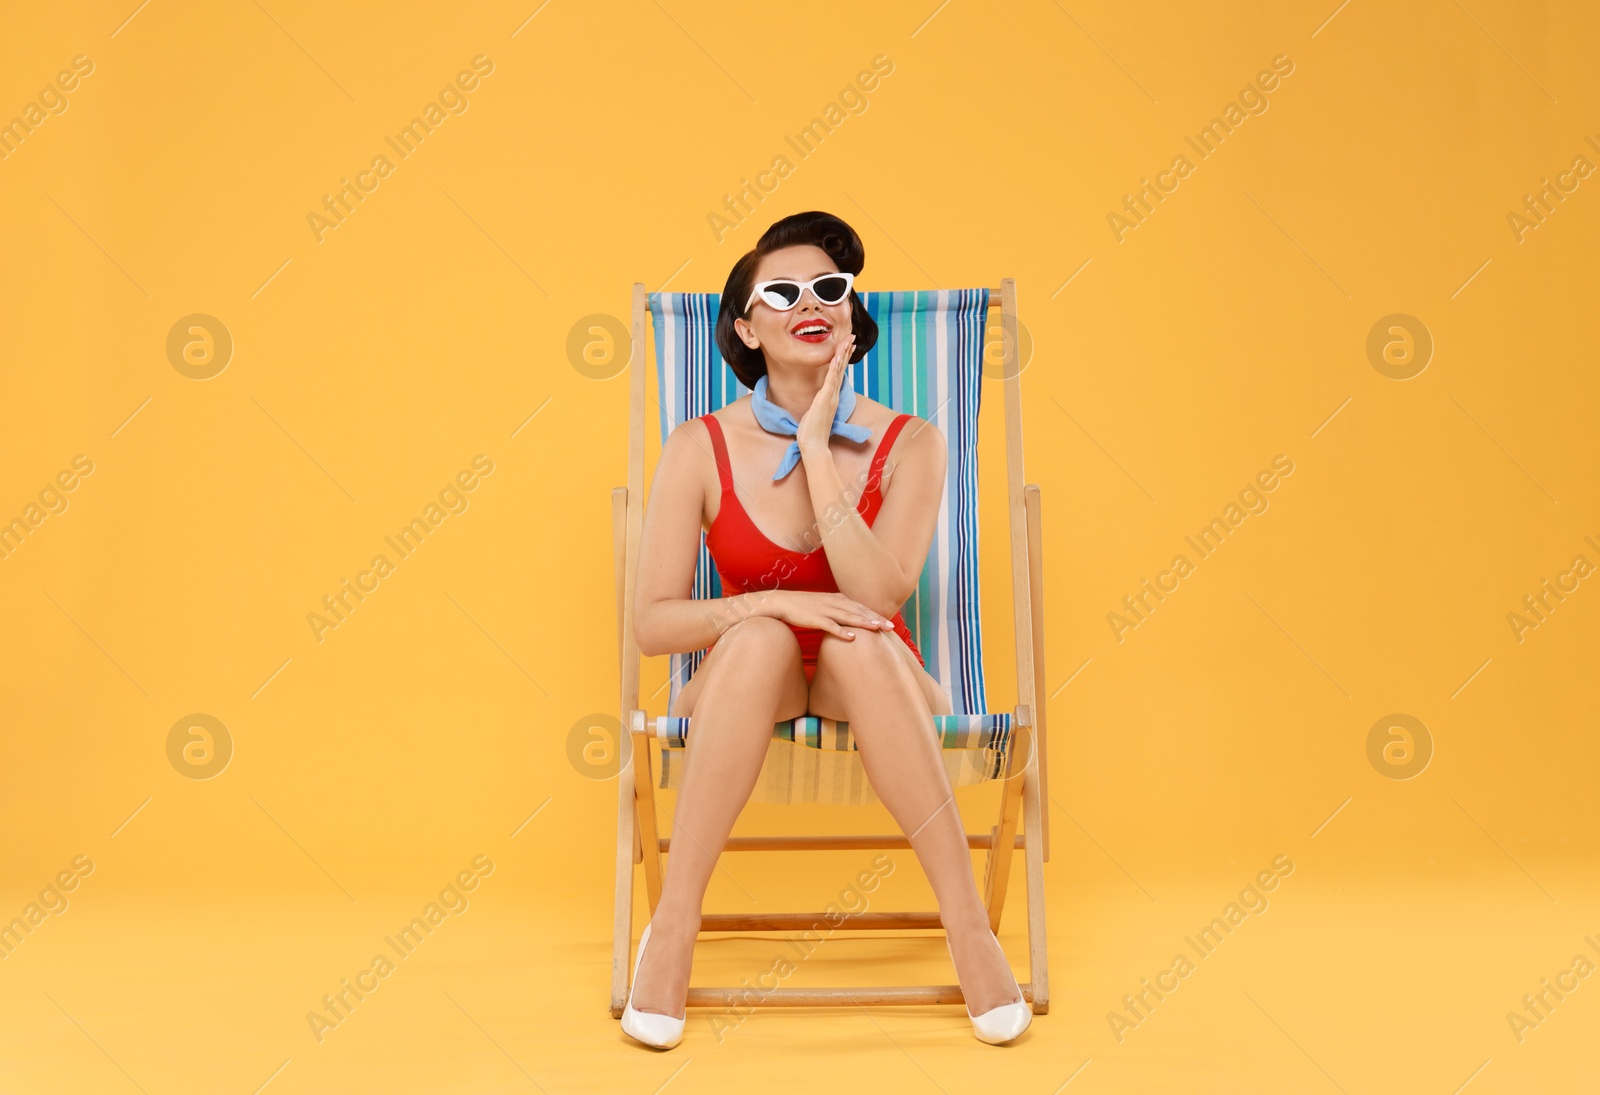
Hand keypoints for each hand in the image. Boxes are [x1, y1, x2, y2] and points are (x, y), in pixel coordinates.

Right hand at [769, 589, 892, 640]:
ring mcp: (825, 610)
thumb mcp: (826, 604)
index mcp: (839, 599)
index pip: (862, 608)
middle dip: (876, 619)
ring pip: (848, 617)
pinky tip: (852, 638)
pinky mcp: (815, 618)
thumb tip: (853, 620)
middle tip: (891, 628)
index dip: (876, 615)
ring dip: (863, 623)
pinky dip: (841, 631)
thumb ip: (840, 610)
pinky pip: (831, 626)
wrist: (783, 602)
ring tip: (877, 629)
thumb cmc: (805, 606)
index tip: (890, 624)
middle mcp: (835, 603)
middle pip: (859, 612)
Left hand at [795, 331, 855, 458]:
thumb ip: (817, 406)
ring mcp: (830, 396)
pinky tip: (837, 356)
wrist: (813, 444)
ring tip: (848, 340)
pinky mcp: (825, 399)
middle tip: (852, 337)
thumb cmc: (812, 432)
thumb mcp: (814, 414)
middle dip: (846, 351)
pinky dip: (834, 368)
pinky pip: (831, 380)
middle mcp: (833, 395)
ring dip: (843, 354)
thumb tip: (815, 404)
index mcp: (830, 397)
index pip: (838, 374)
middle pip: (841, 368)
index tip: (846, 346)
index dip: (842, 359)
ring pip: (838, 371)